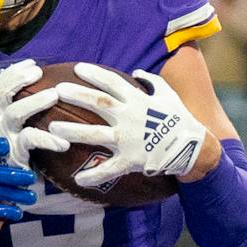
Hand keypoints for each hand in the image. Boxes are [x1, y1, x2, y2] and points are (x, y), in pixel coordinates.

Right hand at [0, 58, 68, 167]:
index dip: (13, 72)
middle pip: (0, 93)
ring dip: (34, 102)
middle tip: (39, 72)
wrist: (11, 185)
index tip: (33, 63)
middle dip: (18, 79)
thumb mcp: (19, 127)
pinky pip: (30, 141)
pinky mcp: (15, 155)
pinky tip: (63, 141)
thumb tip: (51, 83)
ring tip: (54, 95)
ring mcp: (5, 138)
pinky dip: (48, 139)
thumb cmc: (21, 150)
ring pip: (14, 113)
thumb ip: (27, 108)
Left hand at [50, 64, 209, 190]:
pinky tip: (78, 178)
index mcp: (138, 101)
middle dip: (77, 95)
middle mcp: (130, 117)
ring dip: (73, 131)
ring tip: (52, 128)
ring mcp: (129, 139)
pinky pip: (109, 169)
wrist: (194, 147)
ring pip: (96, 134)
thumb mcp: (169, 95)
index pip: (112, 82)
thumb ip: (152, 82)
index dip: (95, 74)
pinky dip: (94, 174)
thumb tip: (138, 71)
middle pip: (99, 104)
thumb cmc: (180, 119)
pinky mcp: (131, 160)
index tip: (77, 68)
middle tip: (56, 91)